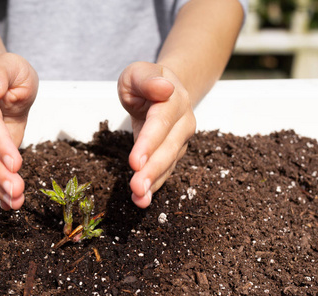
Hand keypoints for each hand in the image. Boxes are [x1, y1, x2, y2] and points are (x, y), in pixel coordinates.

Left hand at [118, 61, 195, 207]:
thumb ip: (147, 79)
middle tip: (137, 187)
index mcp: (173, 99)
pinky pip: (166, 170)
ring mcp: (181, 139)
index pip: (160, 122)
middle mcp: (182, 121)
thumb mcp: (138, 72)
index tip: (135, 162)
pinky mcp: (174, 152)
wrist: (163, 89)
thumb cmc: (145, 81)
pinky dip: (155, 186)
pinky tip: (142, 200)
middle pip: (168, 148)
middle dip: (152, 169)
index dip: (149, 142)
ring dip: (154, 182)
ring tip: (139, 199)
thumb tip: (164, 88)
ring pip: (169, 163)